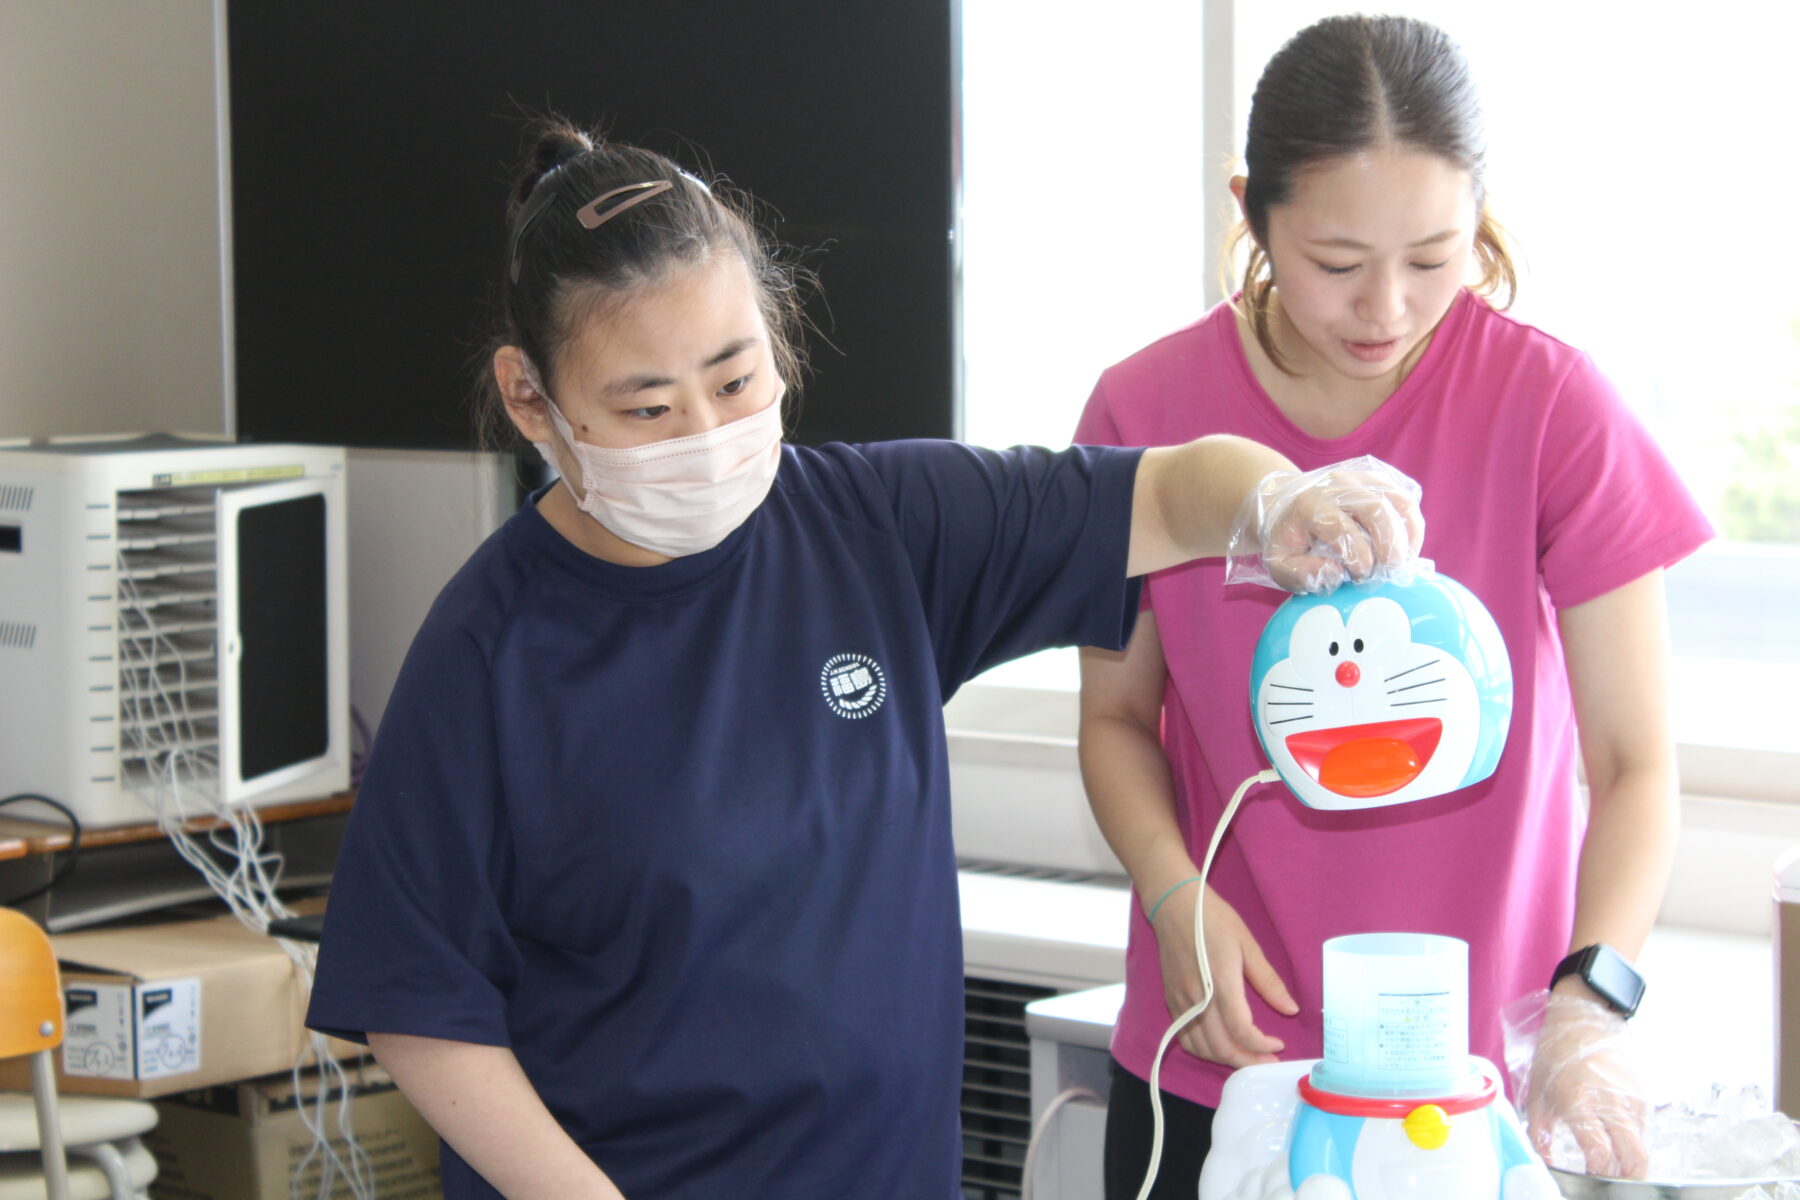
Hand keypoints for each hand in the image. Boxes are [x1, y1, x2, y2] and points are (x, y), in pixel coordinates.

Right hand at [1151, 882, 1298, 1066]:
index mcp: (1221, 982)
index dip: (1262, 1046)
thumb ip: (1268, 981)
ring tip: (1247, 1056)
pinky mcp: (1171, 1001)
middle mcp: (1197, 998)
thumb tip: (1291, 1009)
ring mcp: (1181, 1002)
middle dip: (1248, 1061)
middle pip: (1221, 1047)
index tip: (1278, 1044)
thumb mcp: (1248, 944)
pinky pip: (1185, 1037)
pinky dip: (1204, 1051)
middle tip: (1268, 1061)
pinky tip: (1220, 1046)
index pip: (1241, 1030)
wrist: (1173, 906)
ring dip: (1226, 1059)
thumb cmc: (1214, 920)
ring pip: (1201, 1048)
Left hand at [1226, 455, 1424, 593]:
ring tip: (1404, 563)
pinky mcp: (1377, 479)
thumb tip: (1336, 573)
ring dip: (1408, 535)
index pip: (1341, 528)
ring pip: (1397, 499)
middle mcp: (1336, 483)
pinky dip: (1412, 524)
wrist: (1283, 502)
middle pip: (1375, 508)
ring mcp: (1360, 477)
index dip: (1358, 557)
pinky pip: (1405, 496)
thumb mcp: (1278, 563)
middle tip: (1390, 574)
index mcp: (1309, 504)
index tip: (1360, 578)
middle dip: (1389, 546)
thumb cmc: (1285, 538)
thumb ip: (1301, 574)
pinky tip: (1408, 547)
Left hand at [1505, 987, 1648, 1177]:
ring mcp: (1632, 1101)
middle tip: (1610, 1186)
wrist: (1582, 1023)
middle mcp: (1612, 1103)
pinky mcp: (1642, 1097)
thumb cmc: (1554, 1058)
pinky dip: (1632, 1144)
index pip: (1600, 1153)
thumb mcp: (1537, 1096)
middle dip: (1627, 1180)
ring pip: (1642, 1147)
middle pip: (1635, 1159)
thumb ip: (1540, 1135)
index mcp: (1581, 1102)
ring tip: (1610, 1169)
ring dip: (1629, 1163)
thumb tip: (1544, 1165)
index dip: (1597, 1176)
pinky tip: (1615, 1144)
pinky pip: (1643, 1132)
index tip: (1588, 1182)